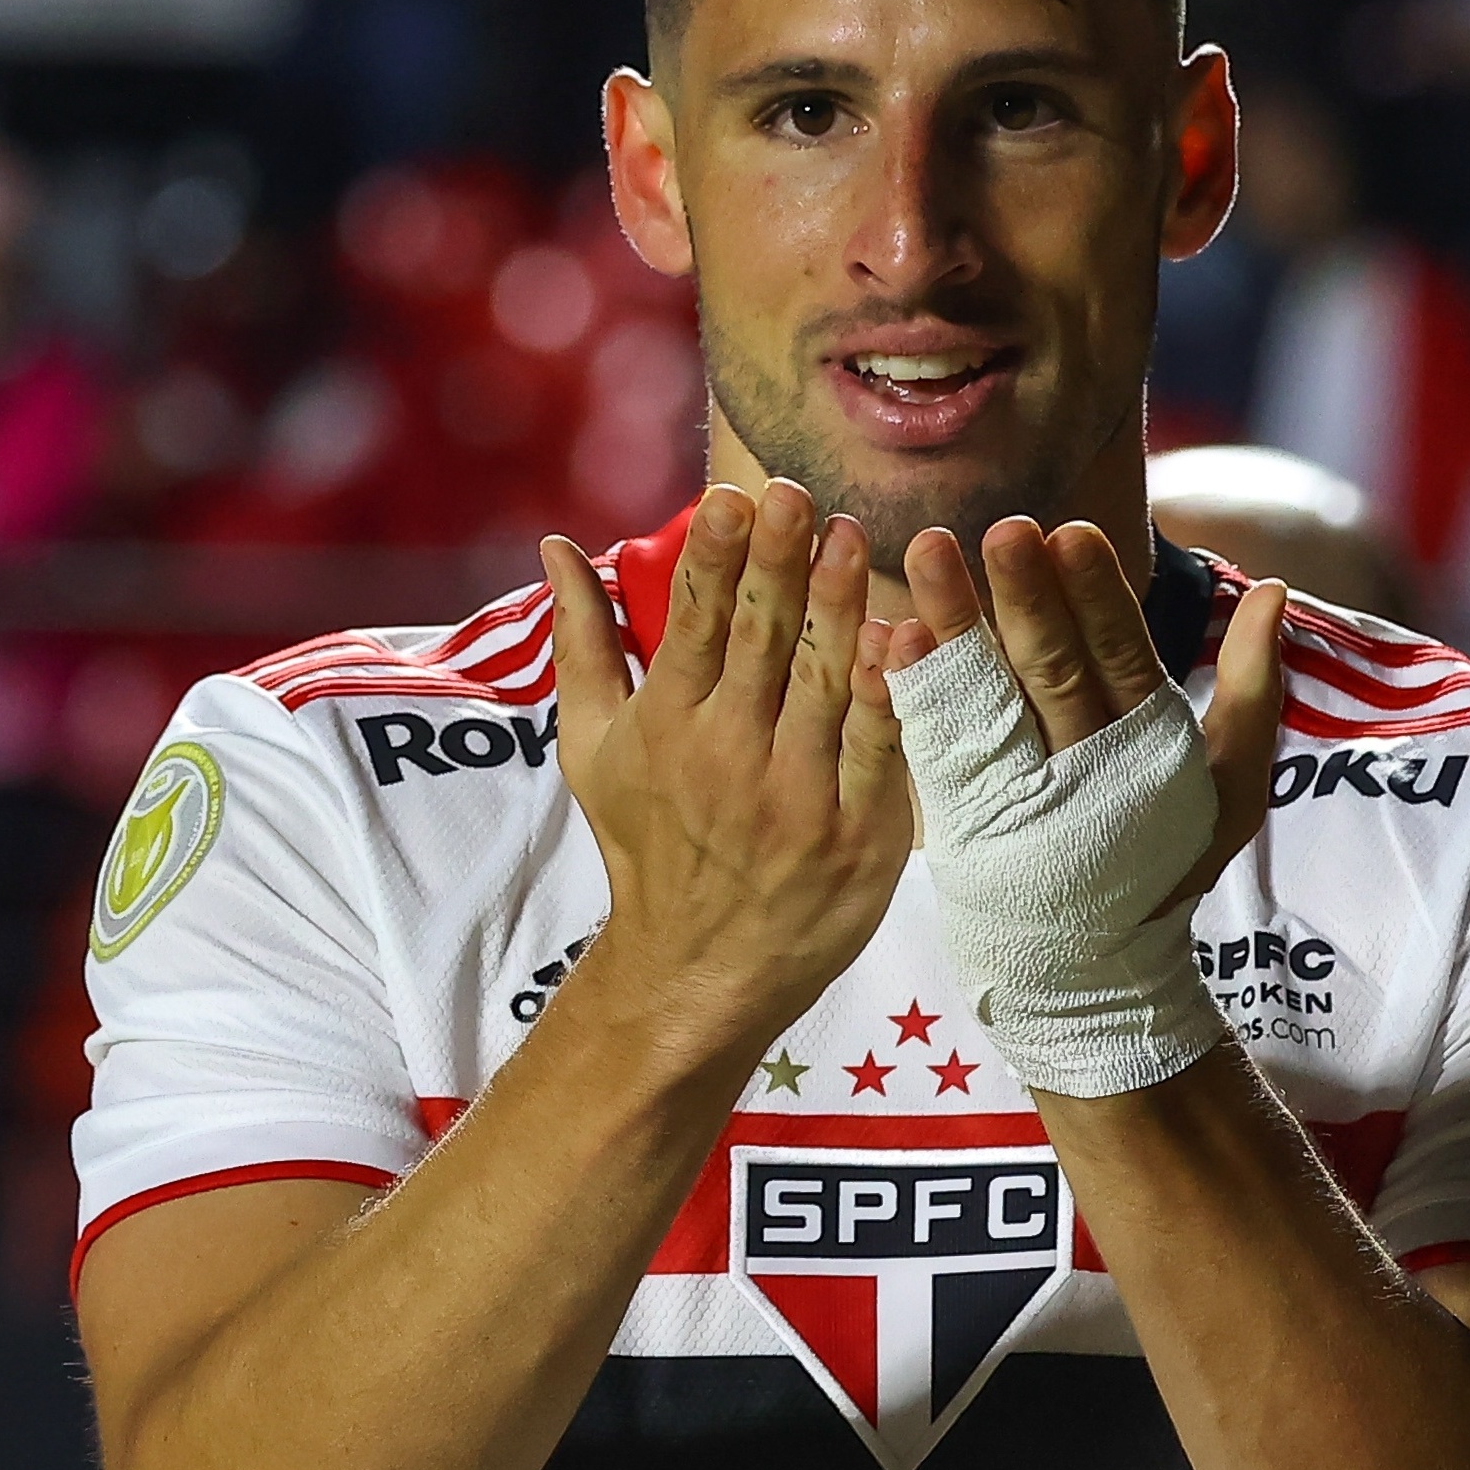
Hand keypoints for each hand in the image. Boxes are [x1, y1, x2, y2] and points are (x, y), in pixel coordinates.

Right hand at [541, 482, 912, 1055]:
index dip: (716, 560)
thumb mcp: (596, 748)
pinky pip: (879, 755)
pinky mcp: (856, 838)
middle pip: (759, 644)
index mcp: (667, 725)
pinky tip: (909, 641)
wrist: (697, 972)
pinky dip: (892, 699)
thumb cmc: (649, 843)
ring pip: (821, 688)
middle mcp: (726, 758)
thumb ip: (585, 641)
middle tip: (799, 497)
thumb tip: (559, 544)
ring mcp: (794, 800)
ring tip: (853, 542)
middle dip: (778, 566)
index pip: (694, 625)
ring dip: (837, 611)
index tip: (734, 499)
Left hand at [879, 521, 1286, 1098]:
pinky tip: (892, 636)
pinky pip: (937, 750)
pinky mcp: (966, 826)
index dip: (1096, 597)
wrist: (1095, 977)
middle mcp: (1086, 774)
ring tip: (925, 552)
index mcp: (1150, 752)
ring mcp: (1022, 803)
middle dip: (1024, 598)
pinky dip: (915, 693)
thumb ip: (1253, 687)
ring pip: (988, 700)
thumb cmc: (1165, 860)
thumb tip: (1270, 588)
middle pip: (1051, 672)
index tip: (1069, 531)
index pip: (1122, 659)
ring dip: (955, 624)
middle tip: (999, 529)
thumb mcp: (1231, 786)